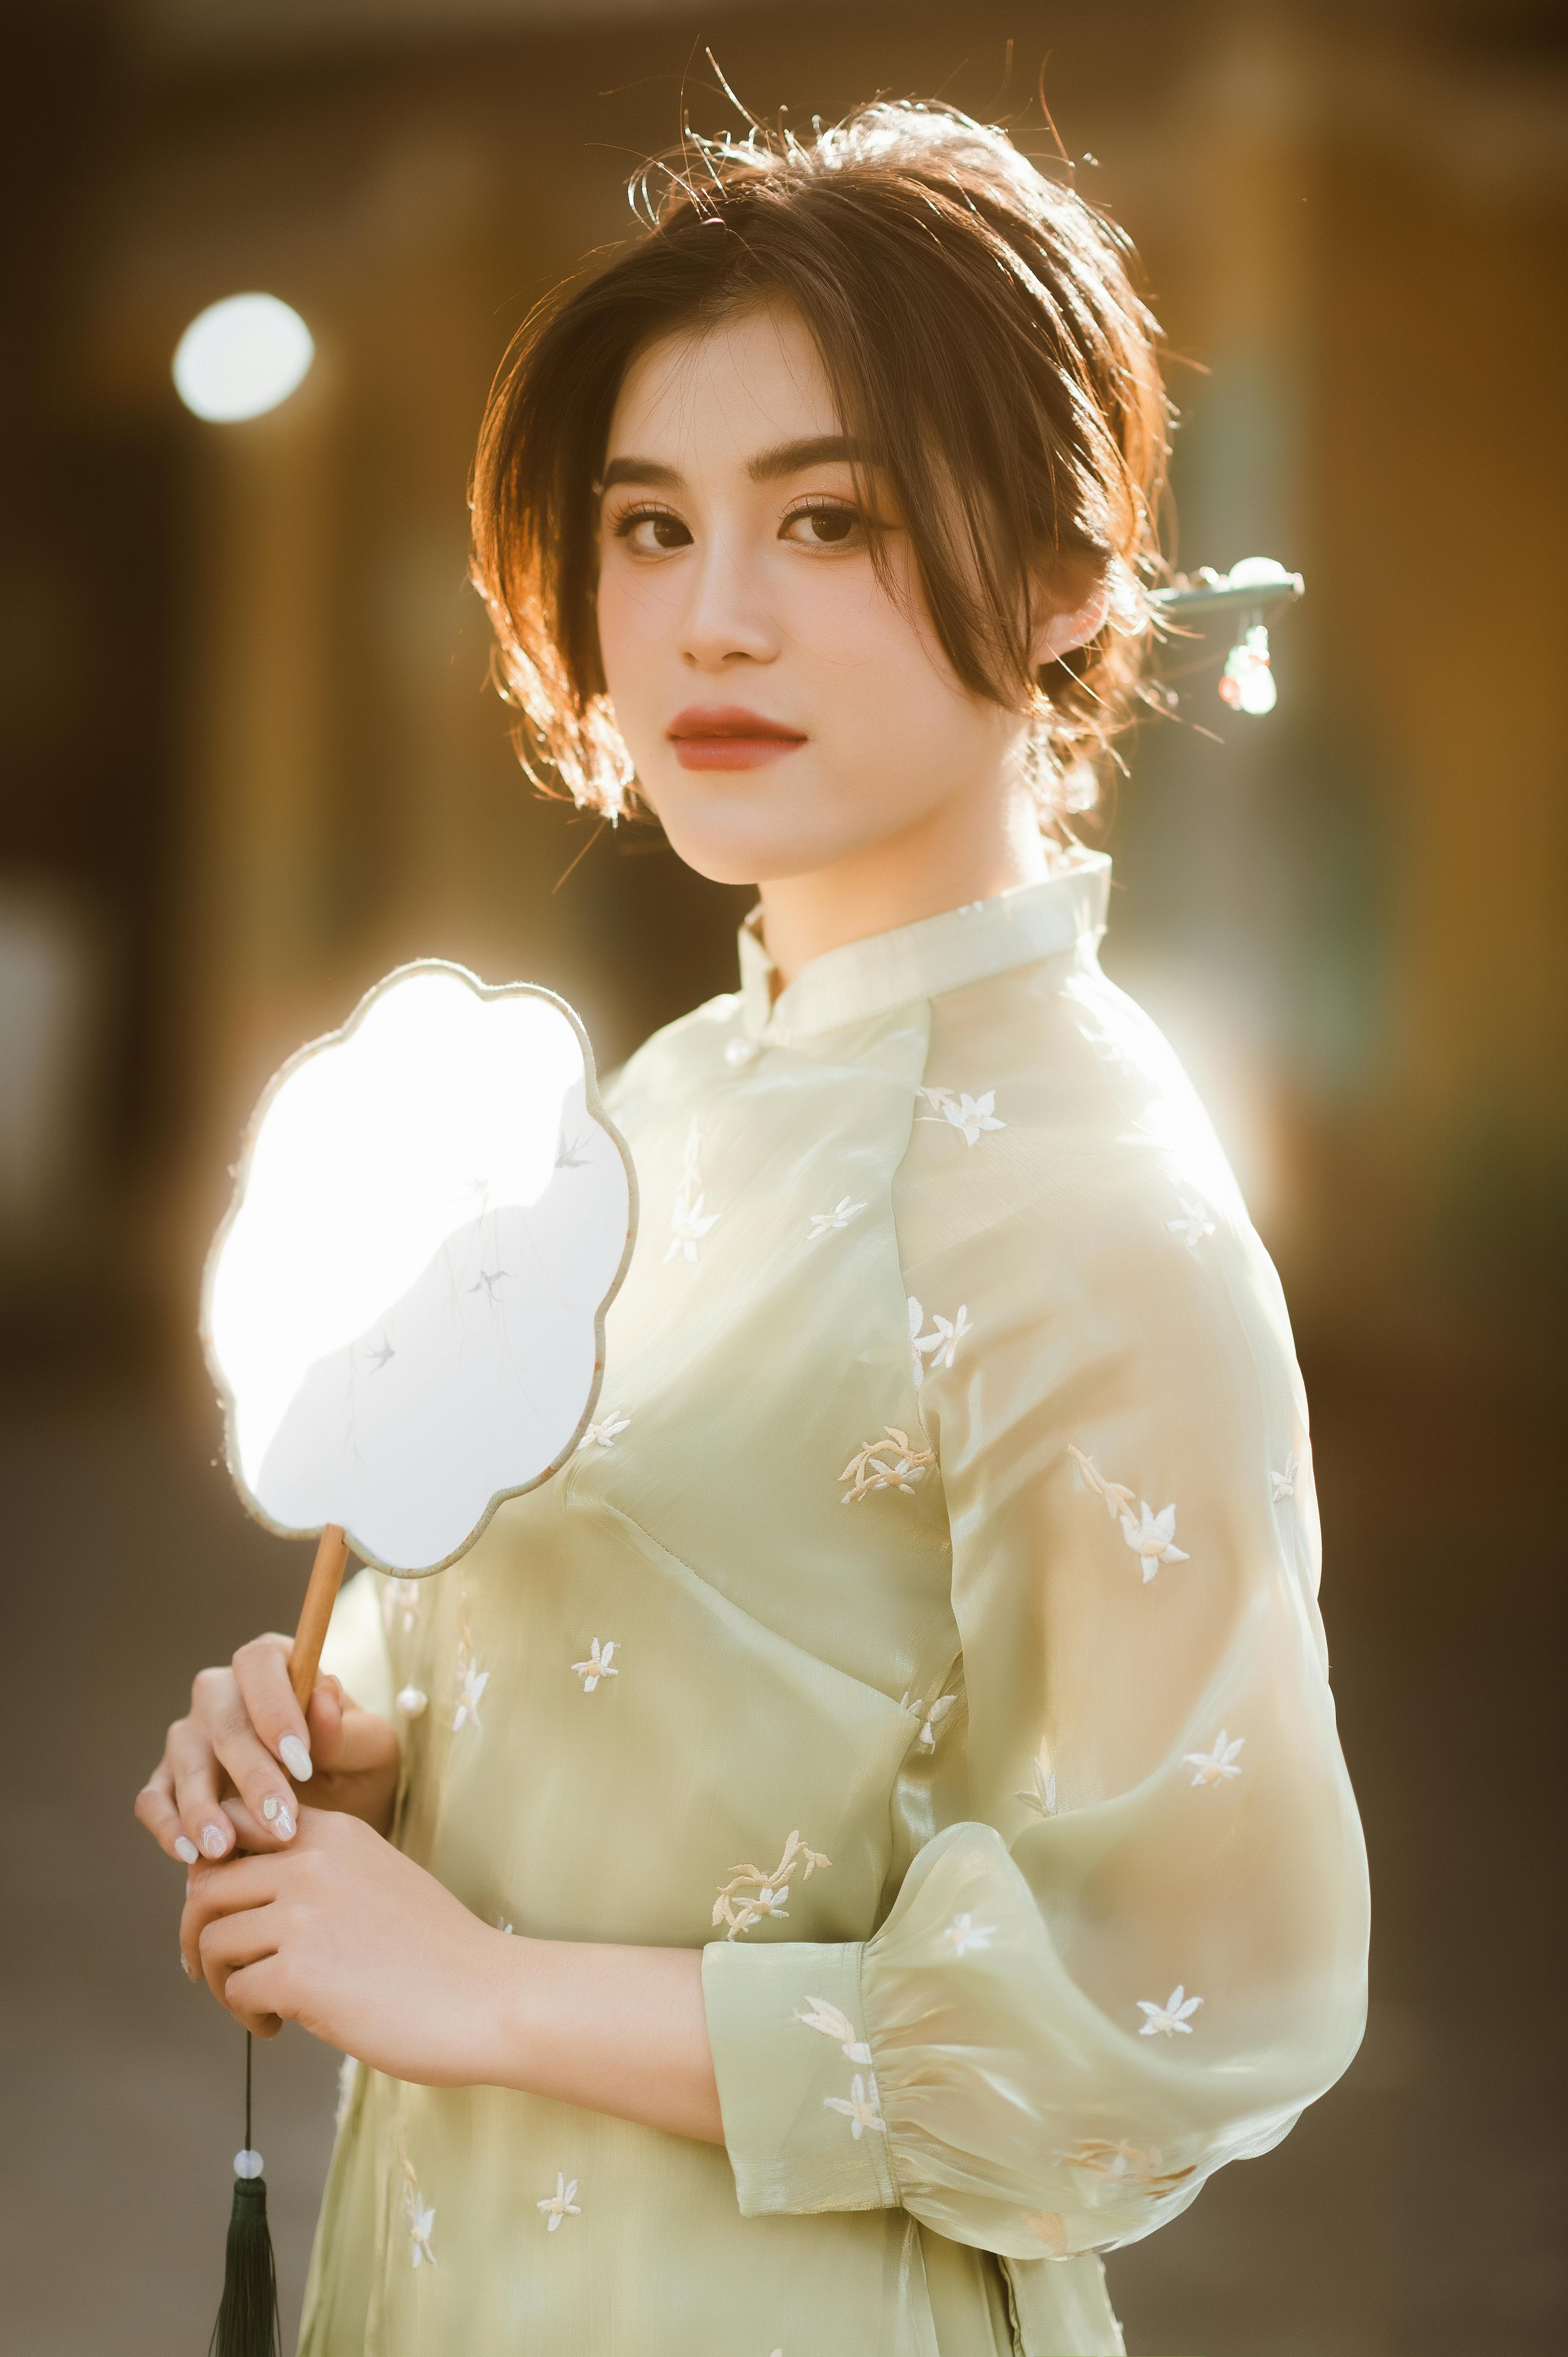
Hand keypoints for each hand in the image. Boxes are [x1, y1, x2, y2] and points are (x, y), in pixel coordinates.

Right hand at [135, 1632, 399, 1865]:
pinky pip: (154, 1796)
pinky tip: (191, 1854)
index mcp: (277, 1666)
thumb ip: (349, 1731)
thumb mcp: (371, 1753)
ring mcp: (192, 1736)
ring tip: (224, 1849)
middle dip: (250, 1773)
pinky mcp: (170, 1782)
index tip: (302, 1762)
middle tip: (280, 1822)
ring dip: (202, 1805)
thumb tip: (322, 1696)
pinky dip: (167, 1824)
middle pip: (222, 1716)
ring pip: (184, 1756)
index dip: (274, 1707)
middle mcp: (225, 1693)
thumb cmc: (356, 1771)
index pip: (260, 1662)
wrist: (333, 1820)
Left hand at [180, 1808, 504, 2080]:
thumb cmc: (437, 1951)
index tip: (225, 1909)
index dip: (214, 1869)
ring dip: (219, 1979)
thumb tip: (245, 1893)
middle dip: (198, 1931)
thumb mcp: (377, 1878)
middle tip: (214, 1967)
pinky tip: (278, 2026)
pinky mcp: (299, 1973)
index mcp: (334, 1831)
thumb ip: (319, 1872)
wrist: (487, 1997)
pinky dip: (245, 2014)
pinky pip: (236, 1989)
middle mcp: (312, 1861)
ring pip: (212, 1940)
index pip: (236, 1825)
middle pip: (207, 1885)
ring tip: (256, 2004)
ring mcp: (303, 1915)